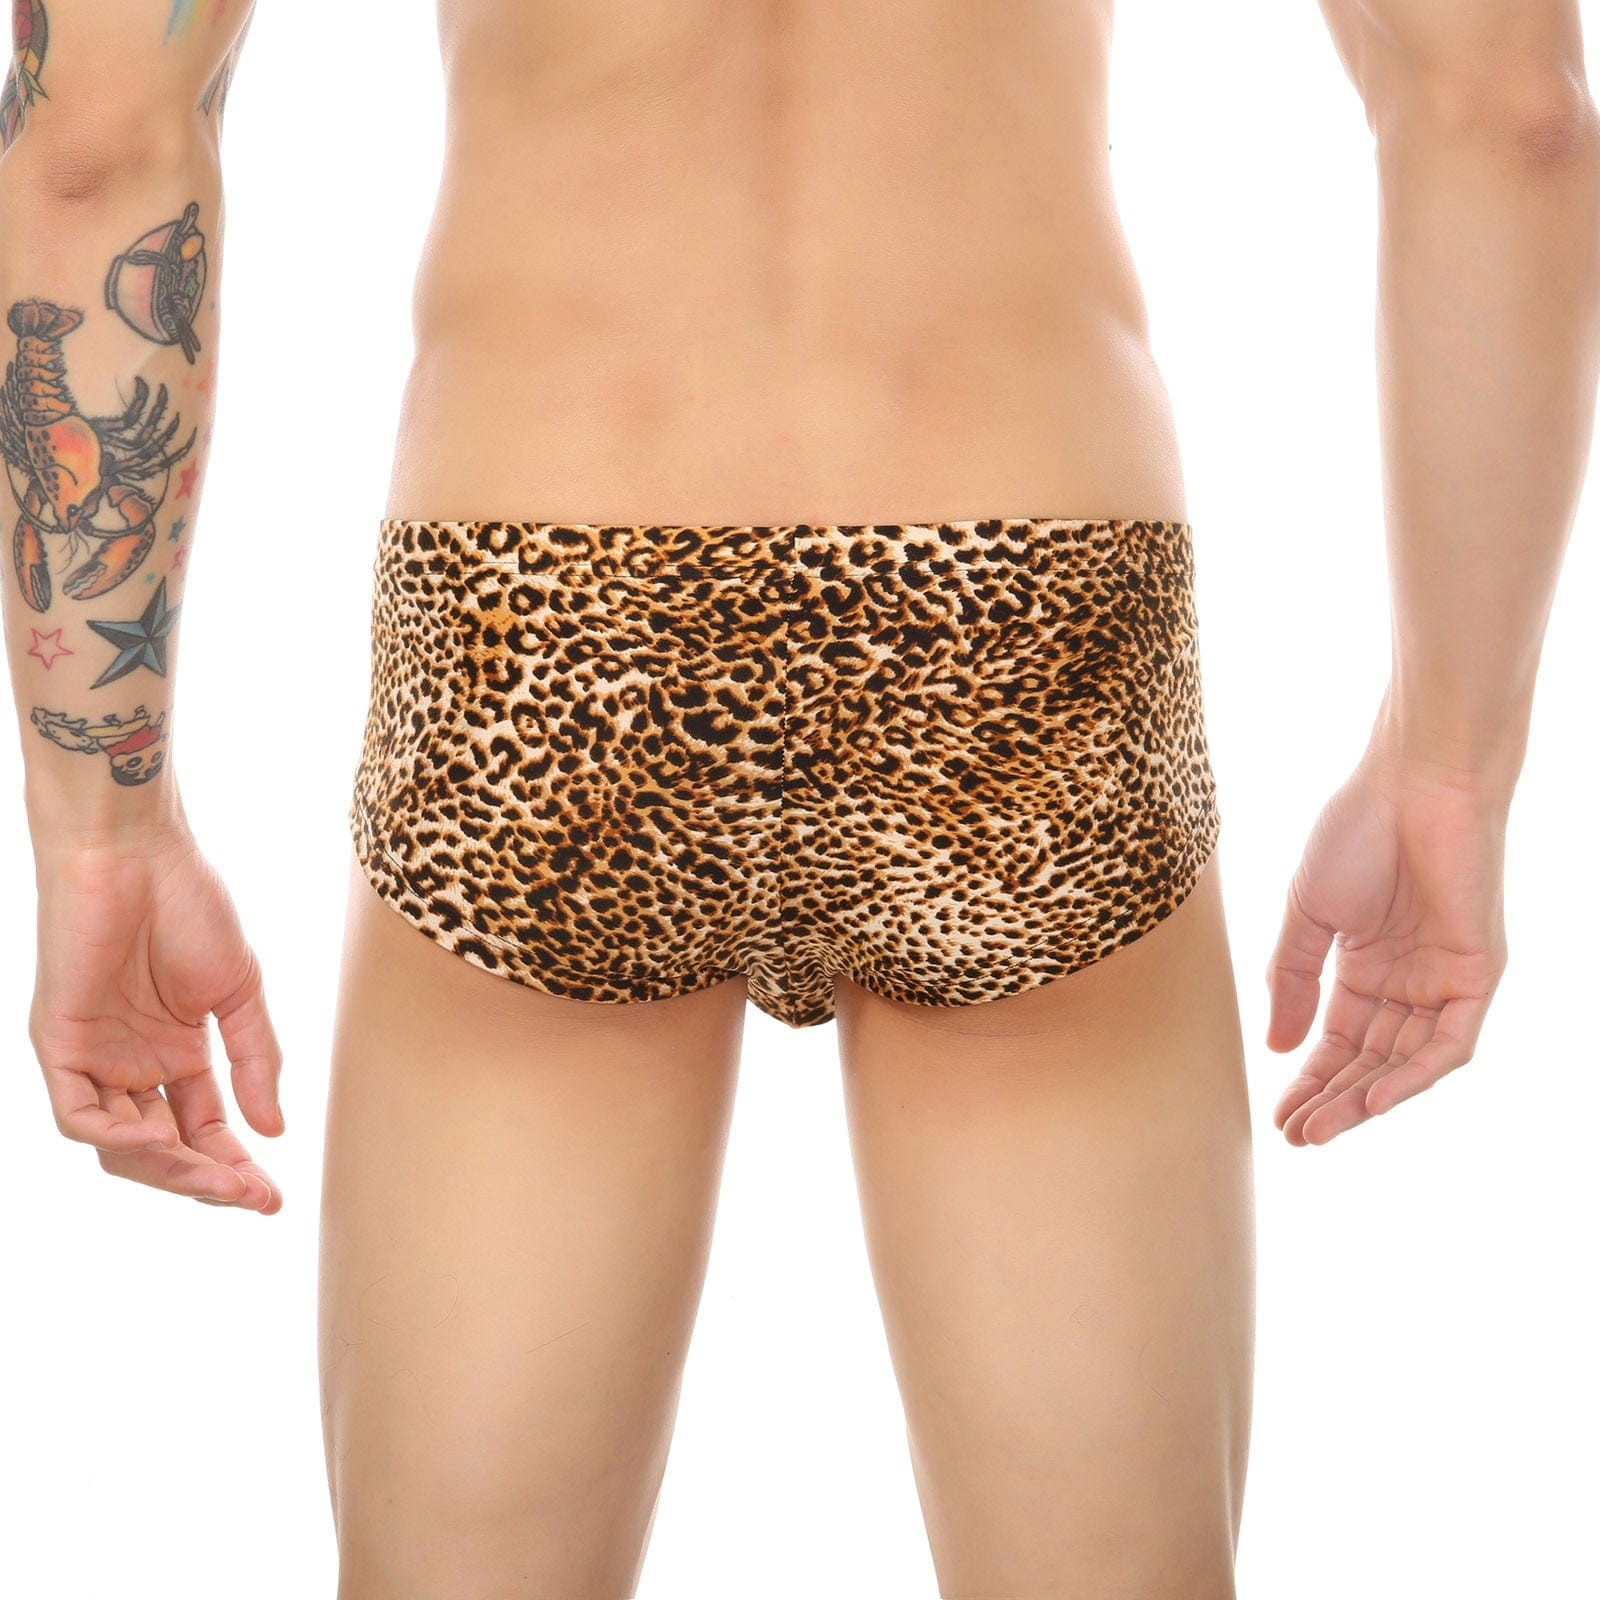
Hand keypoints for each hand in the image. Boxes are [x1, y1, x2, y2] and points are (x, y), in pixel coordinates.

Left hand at [29, 826, 284, 1209]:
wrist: (136, 853)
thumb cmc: (188, 906)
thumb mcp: (238, 993)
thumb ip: (254, 1060)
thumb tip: (274, 1129)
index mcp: (175, 1054)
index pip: (203, 1129)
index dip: (235, 1166)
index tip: (273, 1196)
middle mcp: (131, 1065)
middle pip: (163, 1151)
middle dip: (208, 1179)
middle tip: (253, 1197)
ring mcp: (93, 1058)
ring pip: (119, 1146)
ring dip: (169, 1170)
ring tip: (219, 1178)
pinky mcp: (59, 1044)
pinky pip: (78, 1115)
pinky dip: (116, 1138)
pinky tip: (162, 1140)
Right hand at [1265, 748, 1508, 1144]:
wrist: (1414, 783)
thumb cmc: (1357, 832)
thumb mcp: (1306, 915)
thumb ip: (1290, 979)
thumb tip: (1277, 1047)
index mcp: (1364, 964)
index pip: (1338, 1039)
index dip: (1308, 1078)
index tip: (1277, 1114)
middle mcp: (1407, 980)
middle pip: (1370, 1060)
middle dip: (1333, 1100)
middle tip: (1297, 1136)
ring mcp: (1443, 979)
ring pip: (1408, 1062)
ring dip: (1366, 1099)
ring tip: (1322, 1128)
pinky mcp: (1478, 973)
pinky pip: (1451, 1042)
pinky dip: (1415, 1075)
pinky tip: (1375, 1098)